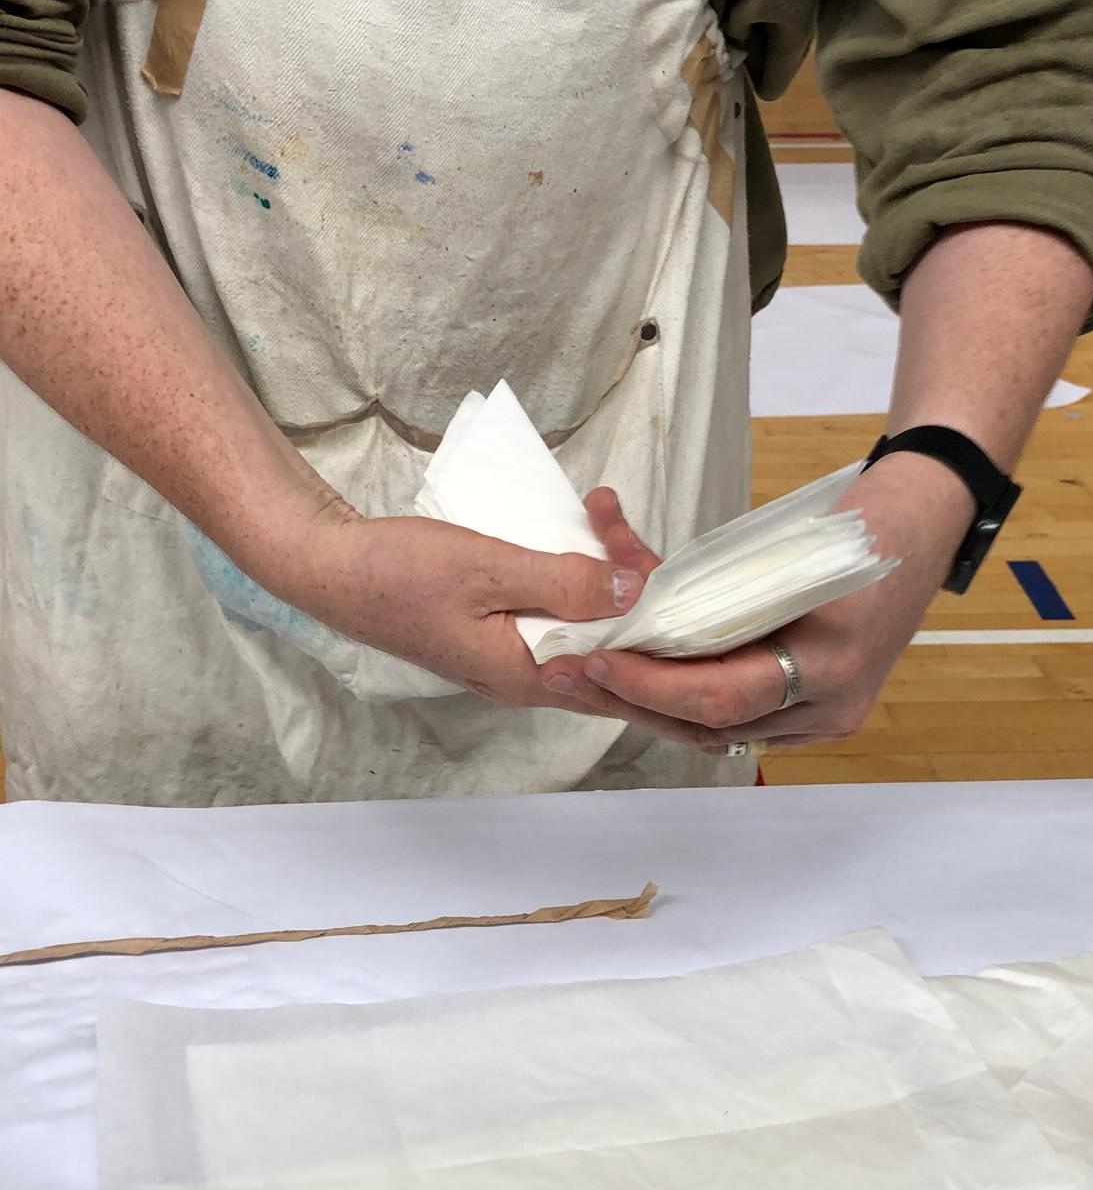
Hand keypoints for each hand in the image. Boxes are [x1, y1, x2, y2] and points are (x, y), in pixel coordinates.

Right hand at [268, 487, 659, 709]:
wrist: (331, 569)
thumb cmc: (400, 573)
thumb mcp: (490, 568)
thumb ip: (565, 583)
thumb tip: (636, 593)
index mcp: (532, 677)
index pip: (627, 676)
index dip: (660, 629)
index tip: (664, 566)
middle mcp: (532, 679)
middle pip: (617, 649)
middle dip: (637, 586)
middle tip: (615, 520)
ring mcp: (519, 657)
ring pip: (592, 624)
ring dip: (609, 571)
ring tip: (602, 510)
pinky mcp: (506, 632)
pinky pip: (564, 611)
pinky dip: (580, 572)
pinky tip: (583, 529)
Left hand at [538, 455, 974, 749]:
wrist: (925, 523)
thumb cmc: (859, 524)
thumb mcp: (787, 548)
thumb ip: (717, 585)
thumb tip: (629, 597)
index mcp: (830, 664)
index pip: (719, 696)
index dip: (651, 684)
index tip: (598, 658)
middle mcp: (831, 705)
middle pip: (712, 725)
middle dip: (636, 701)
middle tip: (574, 672)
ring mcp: (830, 716)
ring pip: (721, 730)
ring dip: (654, 706)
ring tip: (595, 678)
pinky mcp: (820, 711)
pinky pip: (742, 720)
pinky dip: (690, 703)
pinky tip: (644, 682)